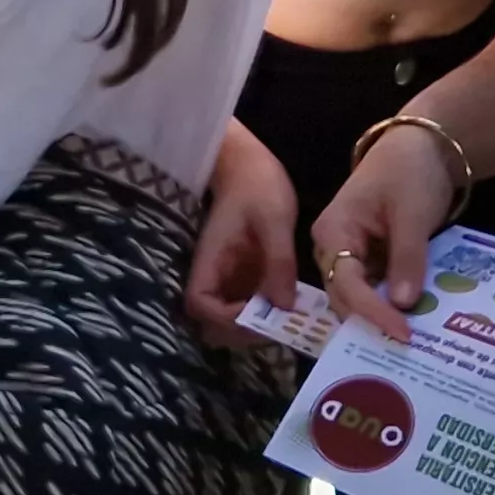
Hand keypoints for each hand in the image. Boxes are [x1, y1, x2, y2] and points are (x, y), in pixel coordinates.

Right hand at [187, 119, 301, 342]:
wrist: (249, 164)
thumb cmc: (257, 185)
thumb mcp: (274, 220)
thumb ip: (278, 262)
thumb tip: (284, 306)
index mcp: (210, 260)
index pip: (201, 304)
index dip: (225, 317)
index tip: (258, 311)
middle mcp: (214, 275)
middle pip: (213, 322)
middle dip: (244, 331)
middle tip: (281, 325)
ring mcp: (228, 278)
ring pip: (232, 319)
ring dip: (258, 325)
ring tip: (291, 320)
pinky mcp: (243, 276)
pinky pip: (250, 304)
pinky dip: (267, 312)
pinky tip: (293, 306)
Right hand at [309, 122, 454, 342]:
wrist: (424, 146)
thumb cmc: (410, 171)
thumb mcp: (412, 214)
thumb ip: (407, 259)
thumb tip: (404, 305)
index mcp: (332, 233)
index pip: (347, 285)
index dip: (373, 313)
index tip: (403, 334)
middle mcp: (333, 248)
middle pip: (346, 297)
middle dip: (373, 322)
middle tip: (406, 347)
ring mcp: (351, 254)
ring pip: (361, 297)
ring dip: (383, 315)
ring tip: (412, 340)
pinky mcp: (370, 257)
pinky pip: (377, 287)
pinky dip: (394, 302)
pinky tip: (414, 318)